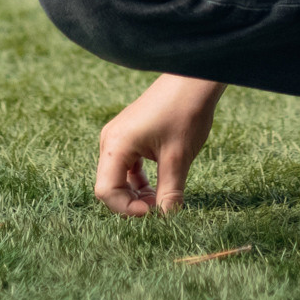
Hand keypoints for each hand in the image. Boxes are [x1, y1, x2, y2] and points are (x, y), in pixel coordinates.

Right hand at [93, 74, 223, 216]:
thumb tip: (168, 218)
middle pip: (110, 185)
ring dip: (138, 193)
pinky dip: (140, 180)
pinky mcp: (130, 135)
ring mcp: (119, 137)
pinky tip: (160, 185)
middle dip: (132, 202)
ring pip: (119, 177)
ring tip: (163, 199)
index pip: (106, 191)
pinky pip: (127, 166)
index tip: (154, 212)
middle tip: (160, 209)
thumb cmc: (185, 114)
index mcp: (116, 144)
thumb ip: (170, 191)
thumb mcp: (178, 158)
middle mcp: (111, 140)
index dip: (127, 209)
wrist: (194, 81)